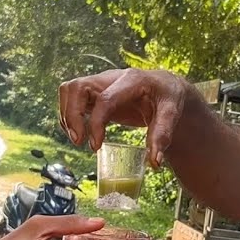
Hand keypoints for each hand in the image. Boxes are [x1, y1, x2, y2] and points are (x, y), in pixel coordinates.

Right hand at [58, 69, 201, 166]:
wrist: (165, 87)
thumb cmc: (168, 98)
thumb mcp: (172, 114)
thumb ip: (162, 136)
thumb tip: (154, 162)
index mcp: (131, 80)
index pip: (105, 98)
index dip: (95, 122)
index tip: (95, 146)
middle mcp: (111, 78)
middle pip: (77, 87)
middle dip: (71, 115)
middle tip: (78, 141)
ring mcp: (100, 83)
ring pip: (69, 90)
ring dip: (67, 115)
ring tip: (78, 138)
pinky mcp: (94, 92)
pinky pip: (71, 98)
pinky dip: (69, 115)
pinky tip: (79, 132)